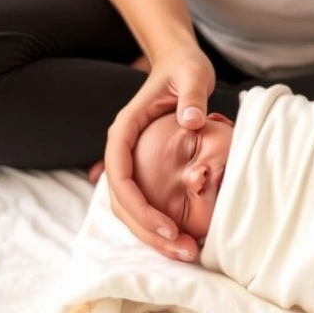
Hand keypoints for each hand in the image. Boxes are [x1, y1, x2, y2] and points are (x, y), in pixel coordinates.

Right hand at [103, 46, 215, 261]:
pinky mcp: (144, 167)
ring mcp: (131, 160)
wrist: (178, 61)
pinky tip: (181, 237)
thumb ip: (193, 96)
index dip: (139, 206)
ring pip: (130, 207)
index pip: (120, 174)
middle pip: (121, 201)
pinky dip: (158, 222)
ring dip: (152, 234)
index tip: (167, 226)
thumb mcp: (193, 75)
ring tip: (185, 251)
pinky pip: (143, 201)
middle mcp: (121, 148)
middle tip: (182, 250)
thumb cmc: (185, 67)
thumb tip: (192, 122)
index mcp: (125, 128)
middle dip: (148, 231)